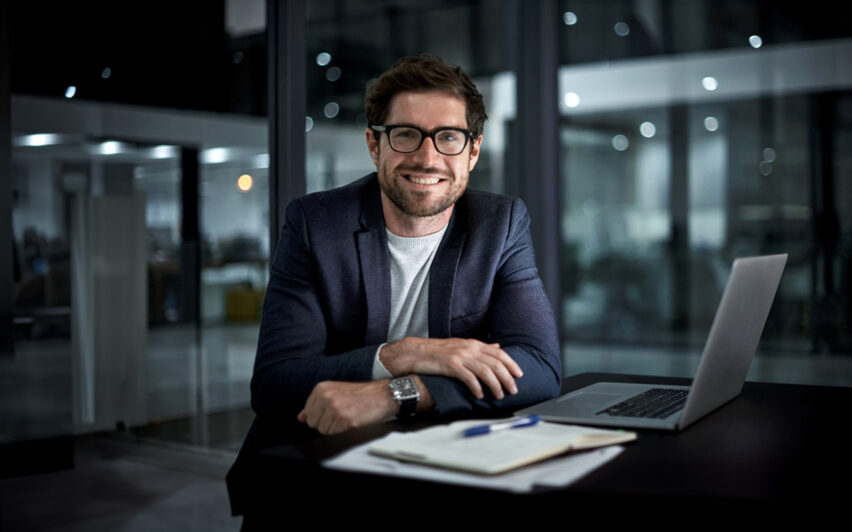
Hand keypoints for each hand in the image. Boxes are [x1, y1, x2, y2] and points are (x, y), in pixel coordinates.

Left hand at [297, 380, 398, 434]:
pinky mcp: (344, 419)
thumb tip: (301, 417)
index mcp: (321, 388)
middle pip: (313, 422)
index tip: (333, 410)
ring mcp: (334, 407)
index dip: (320, 415)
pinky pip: (333, 433)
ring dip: (334, 427)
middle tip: (341, 414)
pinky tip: (352, 420)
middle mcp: (326, 396)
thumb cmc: (361, 395)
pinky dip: (342, 430)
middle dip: (325, 423)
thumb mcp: (336, 393)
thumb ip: (316, 405)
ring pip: (322, 430)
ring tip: (347, 416)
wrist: (383, 395)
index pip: (308, 412)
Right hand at [379, 337, 522, 399]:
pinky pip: (468, 377)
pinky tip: (480, 395)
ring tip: (499, 395)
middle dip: (507, 378)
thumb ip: (481, 348)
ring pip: (485, 371)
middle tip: (513, 390)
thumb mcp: (463, 345)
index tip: (519, 374)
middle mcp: (469, 348)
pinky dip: (476, 387)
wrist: (417, 352)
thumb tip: (498, 347)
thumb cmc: (440, 351)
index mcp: (474, 344)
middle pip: (495, 363)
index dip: (511, 364)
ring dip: (495, 385)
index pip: (499, 353)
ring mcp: (460, 356)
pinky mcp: (450, 365)